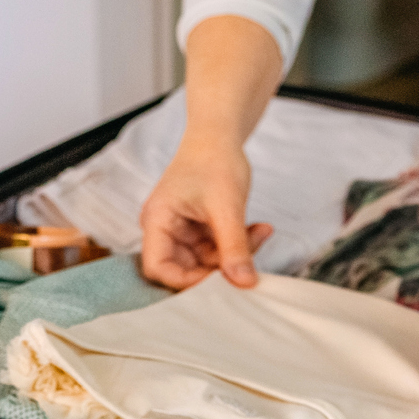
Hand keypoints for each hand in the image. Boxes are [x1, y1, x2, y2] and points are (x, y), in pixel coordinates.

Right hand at [140, 138, 273, 290]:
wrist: (220, 135)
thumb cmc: (214, 159)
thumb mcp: (227, 207)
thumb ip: (234, 247)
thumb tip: (245, 283)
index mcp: (157, 221)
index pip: (157, 268)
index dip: (184, 282)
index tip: (218, 281)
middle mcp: (165, 229)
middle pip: (185, 268)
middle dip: (219, 267)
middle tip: (247, 261)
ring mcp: (183, 231)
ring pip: (208, 261)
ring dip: (237, 253)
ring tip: (261, 232)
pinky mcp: (200, 230)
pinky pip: (219, 249)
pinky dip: (240, 243)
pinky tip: (260, 229)